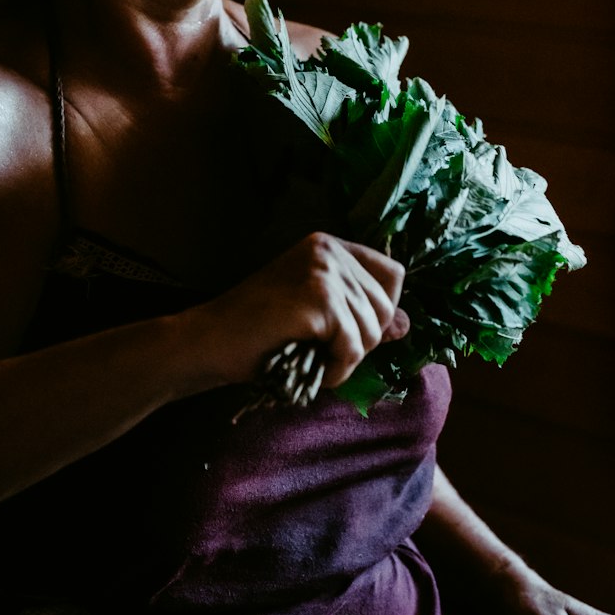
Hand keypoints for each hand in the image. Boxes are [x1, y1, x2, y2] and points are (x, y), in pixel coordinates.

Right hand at [185, 232, 407, 391]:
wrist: (207, 341)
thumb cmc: (256, 333)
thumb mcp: (315, 315)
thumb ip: (358, 313)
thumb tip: (407, 325)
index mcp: (328, 245)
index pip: (392, 274)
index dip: (381, 311)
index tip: (350, 331)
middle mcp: (328, 249)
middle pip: (386, 307)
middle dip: (362, 342)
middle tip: (322, 351)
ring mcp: (323, 271)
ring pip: (372, 331)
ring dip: (347, 360)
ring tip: (312, 360)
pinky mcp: (316, 299)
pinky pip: (353, 347)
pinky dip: (337, 370)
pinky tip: (311, 369)